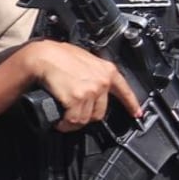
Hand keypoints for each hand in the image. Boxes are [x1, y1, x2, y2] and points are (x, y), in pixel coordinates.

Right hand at [21, 39, 141, 130]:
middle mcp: (101, 81)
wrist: (42, 56)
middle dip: (86, 116)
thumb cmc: (56, 55)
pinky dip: (65, 124)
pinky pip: (73, 119)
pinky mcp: (77, 98)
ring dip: (73, 122)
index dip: (131, 104)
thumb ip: (93, 71)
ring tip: (64, 118)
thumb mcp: (83, 58)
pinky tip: (60, 121)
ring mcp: (90, 90)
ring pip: (85, 118)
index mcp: (106, 70)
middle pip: (100, 112)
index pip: (124, 90)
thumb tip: (90, 83)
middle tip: (74, 114)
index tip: (136, 113)